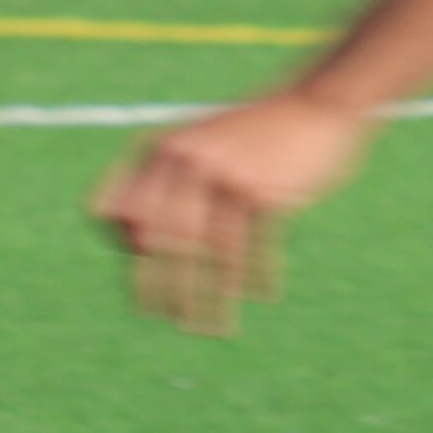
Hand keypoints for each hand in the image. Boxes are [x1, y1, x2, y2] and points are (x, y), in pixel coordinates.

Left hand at [90, 87, 371, 334]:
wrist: (316, 101)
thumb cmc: (256, 132)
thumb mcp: (203, 144)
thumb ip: (169, 181)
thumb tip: (135, 243)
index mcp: (161, 150)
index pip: (116, 208)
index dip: (120, 243)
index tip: (137, 266)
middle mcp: (184, 162)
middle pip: (159, 240)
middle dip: (161, 286)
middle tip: (165, 318)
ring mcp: (223, 177)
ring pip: (207, 255)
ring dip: (209, 300)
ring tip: (211, 331)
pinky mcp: (261, 192)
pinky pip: (250, 250)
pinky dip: (255, 279)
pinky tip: (263, 296)